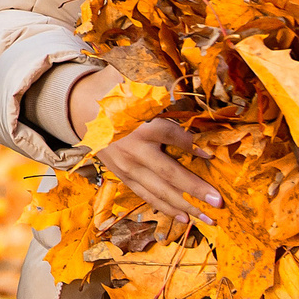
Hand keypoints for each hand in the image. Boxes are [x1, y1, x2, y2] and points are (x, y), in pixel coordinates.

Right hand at [69, 68, 219, 225]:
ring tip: (207, 219)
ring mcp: (127, 167)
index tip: (211, 154)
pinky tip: (184, 218)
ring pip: (158, 191)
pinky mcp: (123, 175)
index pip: (171, 136)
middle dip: (195, 189)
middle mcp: (134, 150)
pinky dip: (165, 207)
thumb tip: (178, 78)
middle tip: (218, 203)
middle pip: (169, 173)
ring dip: (184, 207)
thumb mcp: (132, 84)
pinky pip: (146, 195)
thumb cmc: (115, 96)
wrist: (80, 110)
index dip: (192, 146)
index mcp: (140, 126)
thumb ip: (155, 85)